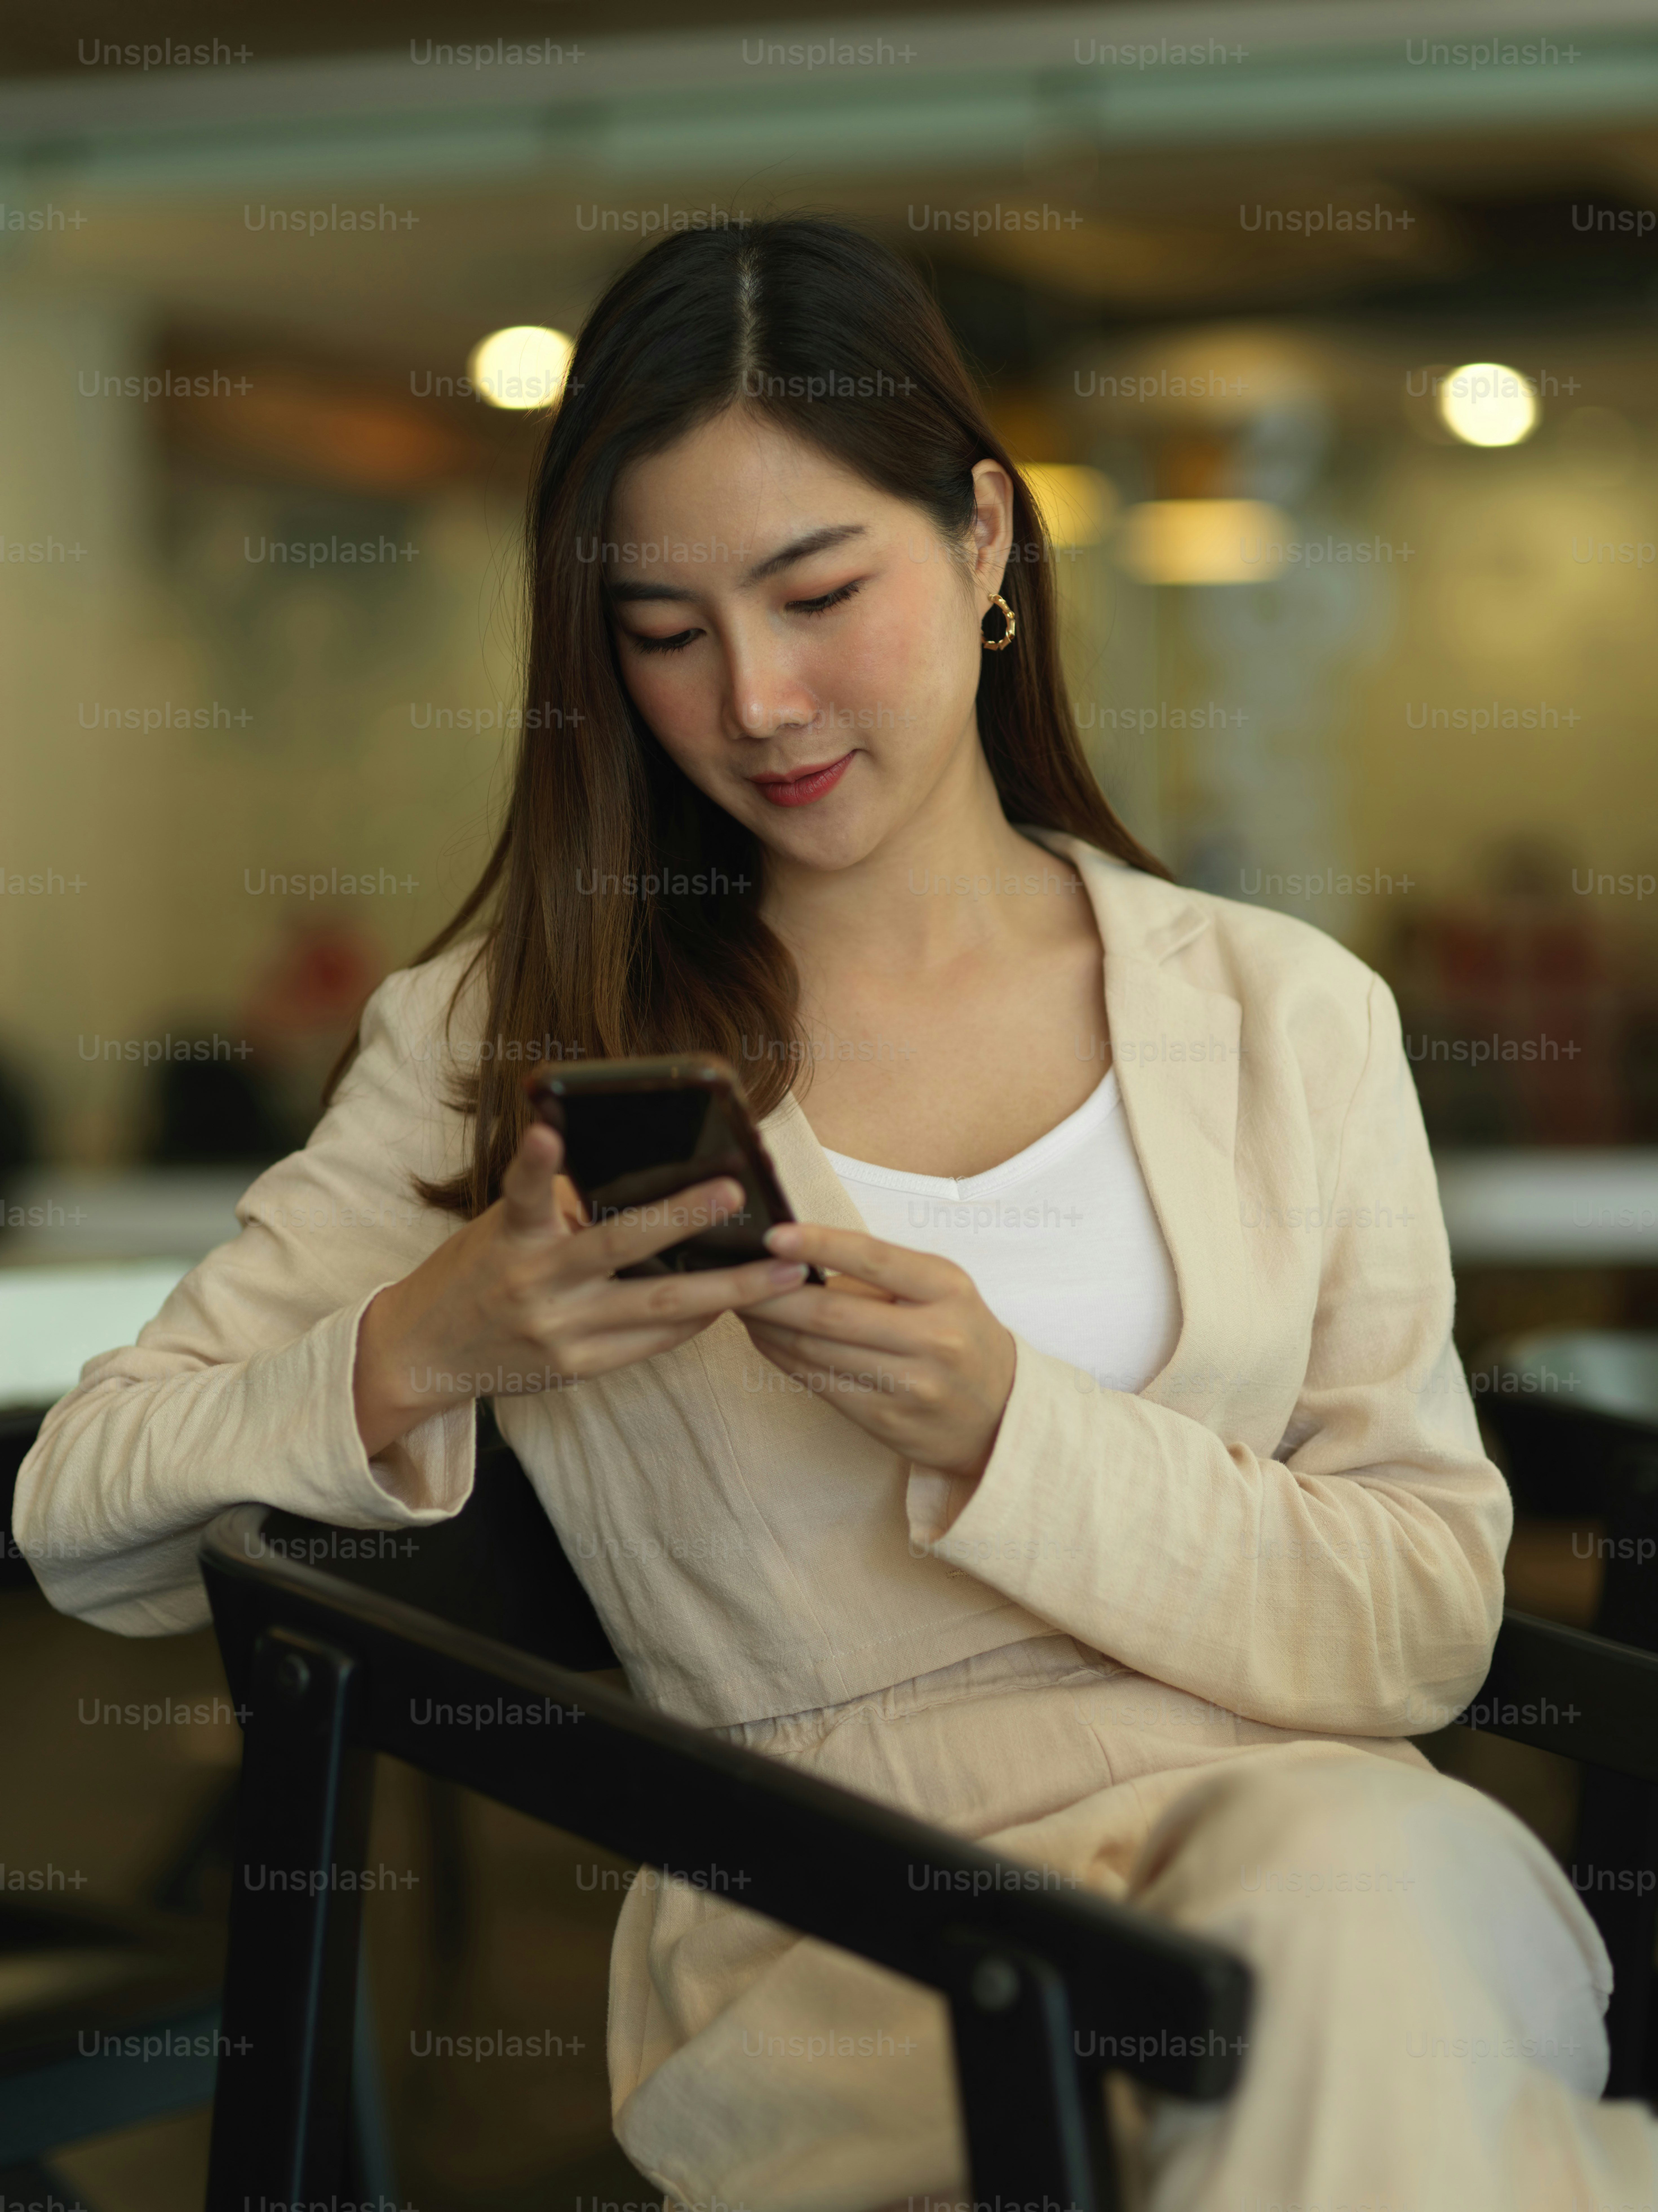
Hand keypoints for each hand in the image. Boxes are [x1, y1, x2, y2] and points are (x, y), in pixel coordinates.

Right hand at [353, 1120, 808, 1458]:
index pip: (521, 1192)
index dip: (535, 1162)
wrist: (425, 1353)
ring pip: (658, 1307)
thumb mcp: (501, 1230)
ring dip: (728, 1289)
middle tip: (736, 1191)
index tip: (547, 1131)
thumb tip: (636, 1176)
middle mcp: (536, 1284)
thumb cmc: (475, 1274)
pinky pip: (650, 1342)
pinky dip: (694, 1320)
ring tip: (786, 1272)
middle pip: (617, 1248)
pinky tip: (735, 1302)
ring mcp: (559, 1331)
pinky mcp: (576, 1368)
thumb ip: (556, 1207)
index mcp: (512, 1237)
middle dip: (682, 1218)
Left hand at [738, 1221, 1015, 1480]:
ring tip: (740, 1304)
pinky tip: (765, 1339)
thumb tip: (797, 1257)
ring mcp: (910, 1385)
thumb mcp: (942, 1290)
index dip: (819, 1244)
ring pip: (817, 1351)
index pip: (874, 1259)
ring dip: (768, 1327)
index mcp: (948, 1291)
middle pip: (832, 1314)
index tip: (772, 1234)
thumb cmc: (959, 1337)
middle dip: (771, 1294)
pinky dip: (783, 1358)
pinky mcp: (886, 1421)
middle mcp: (933, 1338)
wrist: (1000, 1416)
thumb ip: (881, 1275)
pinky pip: (820, 1384)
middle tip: (733, 1275)